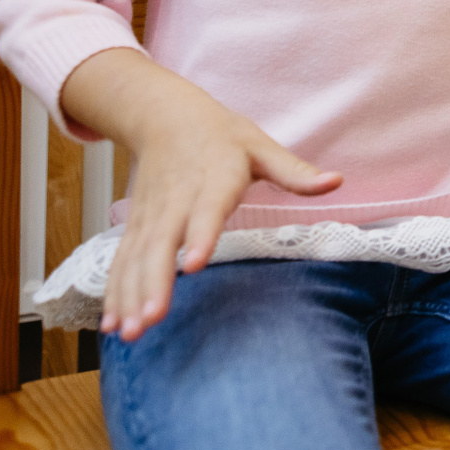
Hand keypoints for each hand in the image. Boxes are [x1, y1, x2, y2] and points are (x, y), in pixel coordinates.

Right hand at [103, 85, 341, 340]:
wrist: (165, 116)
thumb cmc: (222, 135)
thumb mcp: (261, 146)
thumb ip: (295, 172)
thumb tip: (336, 181)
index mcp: (213, 178)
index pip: (207, 209)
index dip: (199, 235)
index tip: (194, 263)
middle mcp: (176, 200)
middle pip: (161, 243)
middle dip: (154, 282)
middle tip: (152, 318)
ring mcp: (150, 215)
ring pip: (135, 257)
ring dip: (129, 295)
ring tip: (130, 333)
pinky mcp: (135, 227)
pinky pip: (121, 262)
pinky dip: (114, 292)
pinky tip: (112, 326)